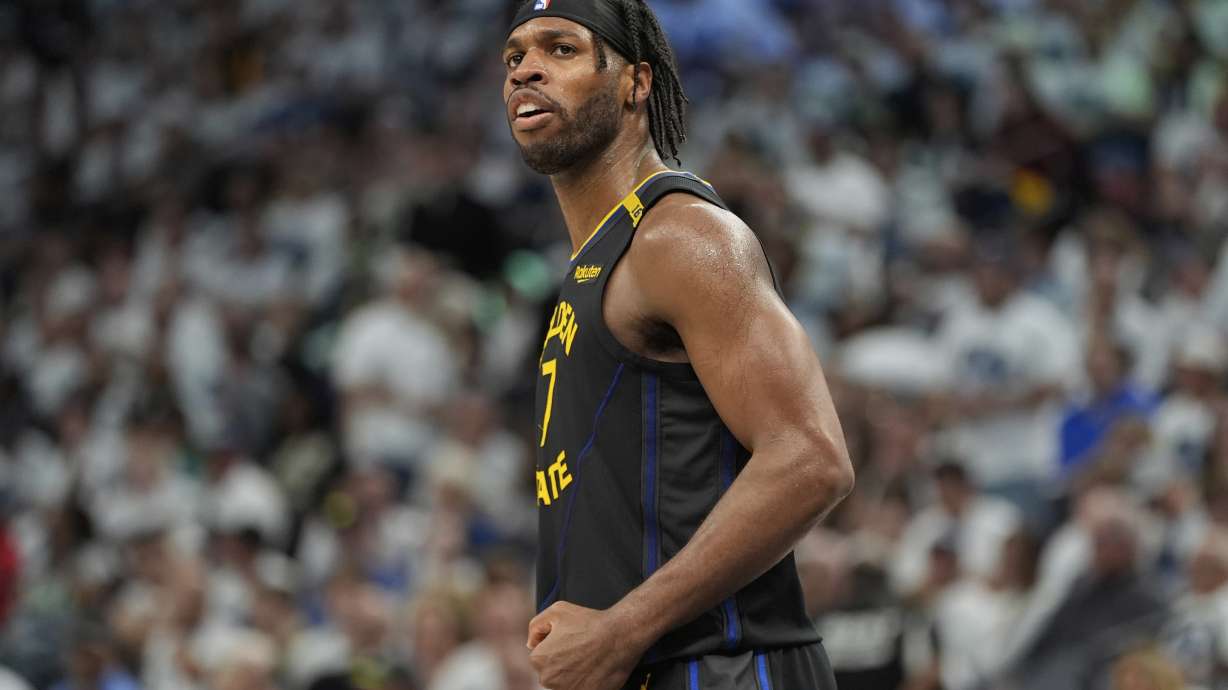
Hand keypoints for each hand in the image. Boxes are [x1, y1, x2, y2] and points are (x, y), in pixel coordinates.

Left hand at [526, 602, 643, 689]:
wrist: (618, 636)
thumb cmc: (590, 623)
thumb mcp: (556, 610)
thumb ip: (535, 626)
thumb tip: (531, 642)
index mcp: (538, 659)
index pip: (539, 655)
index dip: (554, 645)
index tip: (568, 639)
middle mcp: (548, 679)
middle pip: (551, 671)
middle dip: (561, 661)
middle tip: (579, 648)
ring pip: (564, 681)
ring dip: (573, 672)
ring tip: (588, 657)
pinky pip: (580, 687)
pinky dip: (585, 680)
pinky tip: (594, 667)